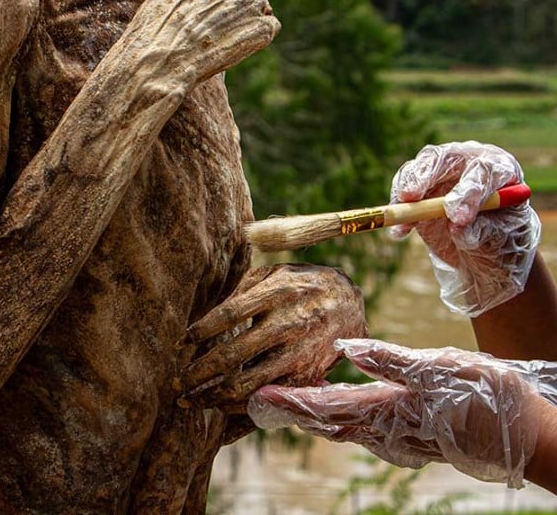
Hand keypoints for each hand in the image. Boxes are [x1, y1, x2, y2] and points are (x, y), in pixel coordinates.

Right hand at [128, 0, 279, 84]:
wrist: (160, 64)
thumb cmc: (155, 29)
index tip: (207, 2)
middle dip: (231, 4)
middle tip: (206, 27)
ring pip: (256, 6)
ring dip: (241, 22)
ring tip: (213, 41)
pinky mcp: (264, 27)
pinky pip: (267, 28)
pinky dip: (252, 40)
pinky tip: (226, 50)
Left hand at [177, 264, 365, 415]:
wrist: (348, 302)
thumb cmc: (298, 285)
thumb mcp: (271, 275)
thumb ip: (240, 292)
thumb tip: (202, 321)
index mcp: (276, 292)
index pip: (229, 314)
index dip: (200, 331)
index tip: (179, 345)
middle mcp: (288, 323)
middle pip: (232, 355)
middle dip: (197, 373)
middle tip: (176, 382)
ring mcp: (298, 353)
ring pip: (248, 384)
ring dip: (213, 396)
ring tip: (192, 399)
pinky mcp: (307, 376)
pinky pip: (268, 398)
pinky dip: (240, 407)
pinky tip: (220, 406)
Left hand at [248, 338, 541, 487]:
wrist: (524, 435)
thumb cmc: (483, 397)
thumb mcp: (438, 369)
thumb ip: (390, 360)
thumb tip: (347, 348)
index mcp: (385, 412)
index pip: (324, 407)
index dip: (289, 401)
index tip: (258, 398)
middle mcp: (382, 431)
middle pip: (324, 420)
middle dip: (291, 409)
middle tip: (259, 398)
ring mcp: (395, 436)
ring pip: (340, 425)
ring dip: (311, 411)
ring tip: (287, 393)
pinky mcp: (407, 433)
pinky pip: (359, 424)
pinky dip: (336, 411)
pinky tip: (334, 395)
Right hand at [390, 141, 540, 316]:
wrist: (483, 251)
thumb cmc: (499, 241)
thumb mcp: (498, 241)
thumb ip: (481, 232)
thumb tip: (457, 228)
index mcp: (499, 170)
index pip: (482, 172)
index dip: (467, 193)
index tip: (457, 219)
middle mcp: (469, 161)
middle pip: (444, 158)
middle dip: (425, 176)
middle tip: (411, 197)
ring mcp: (442, 170)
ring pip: (419, 167)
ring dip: (407, 188)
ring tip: (400, 212)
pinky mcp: (420, 184)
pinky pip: (403, 186)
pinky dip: (397, 207)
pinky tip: (400, 231)